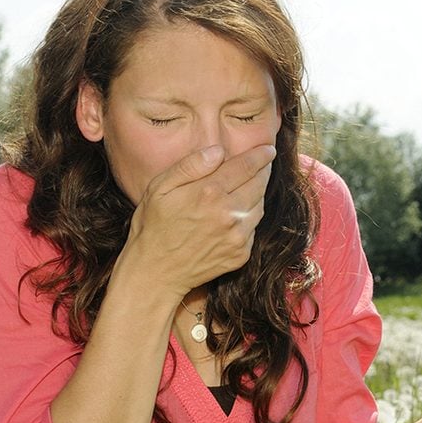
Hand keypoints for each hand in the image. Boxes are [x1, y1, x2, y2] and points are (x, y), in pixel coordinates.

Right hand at [118, 143, 275, 297]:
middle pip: (259, 184)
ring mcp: (237, 236)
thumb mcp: (159, 188)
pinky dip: (250, 217)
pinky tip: (237, 213)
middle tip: (264, 163)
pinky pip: (254, 228)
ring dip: (258, 193)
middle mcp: (228, 214)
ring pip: (260, 206)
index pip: (246, 166)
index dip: (261, 155)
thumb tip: (218, 150)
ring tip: (250, 186)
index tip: (268, 149)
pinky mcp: (240, 254)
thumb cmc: (153, 226)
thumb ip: (190, 166)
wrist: (155, 273)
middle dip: (264, 170)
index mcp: (209, 192)